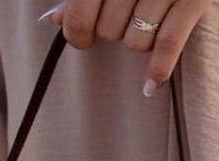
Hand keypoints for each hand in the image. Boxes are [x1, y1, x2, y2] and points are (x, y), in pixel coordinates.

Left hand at [38, 0, 213, 94]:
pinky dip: (159, 70)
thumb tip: (50, 21)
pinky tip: (151, 87)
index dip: (77, 34)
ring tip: (151, 22)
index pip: (79, 16)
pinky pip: (168, 44)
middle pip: (109, 32)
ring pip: (136, 42)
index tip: (83, 38)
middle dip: (115, 32)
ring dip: (141, 42)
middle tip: (127, 16)